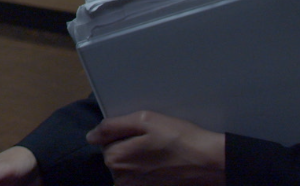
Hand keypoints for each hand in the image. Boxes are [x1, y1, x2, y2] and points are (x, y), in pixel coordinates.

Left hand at [86, 111, 224, 185]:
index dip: (123, 132)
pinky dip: (146, 171)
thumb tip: (91, 136)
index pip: (105, 141)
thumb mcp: (144, 120)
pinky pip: (137, 179)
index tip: (143, 132)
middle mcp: (120, 178)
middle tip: (154, 142)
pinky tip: (163, 166)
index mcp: (115, 158)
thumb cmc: (177, 138)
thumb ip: (112, 126)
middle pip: (115, 156)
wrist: (209, 163)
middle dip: (128, 147)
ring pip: (126, 168)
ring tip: (160, 154)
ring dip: (138, 160)